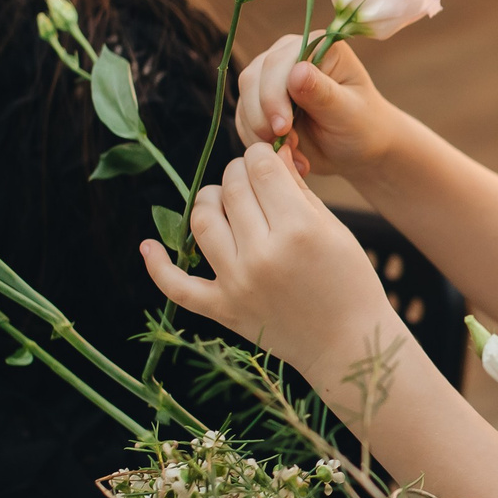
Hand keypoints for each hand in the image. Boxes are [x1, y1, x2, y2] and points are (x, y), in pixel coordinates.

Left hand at [142, 140, 396, 383]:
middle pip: (232, 188)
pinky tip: (148, 245)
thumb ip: (298, 190)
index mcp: (298, 230)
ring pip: (202, 220)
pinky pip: (176, 286)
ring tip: (223, 201)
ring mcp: (237, 283)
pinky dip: (157, 265)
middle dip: (240, 173)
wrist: (346, 344)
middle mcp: (262, 255)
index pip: (261, 168)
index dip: (261, 154)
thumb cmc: (349, 281)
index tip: (266, 160)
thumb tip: (269, 154)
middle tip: (251, 179)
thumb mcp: (335, 229)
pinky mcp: (222, 309)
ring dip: (209, 200)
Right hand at [232, 35, 399, 180]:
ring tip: (292, 152)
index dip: (273, 94)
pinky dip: (259, 141)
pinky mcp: (261, 101)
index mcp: (317, 47)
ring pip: (245, 100)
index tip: (283, 128)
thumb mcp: (347, 113)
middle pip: (253, 78)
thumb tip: (296, 71)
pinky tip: (287, 154)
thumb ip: (322, 93)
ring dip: (260, 132)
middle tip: (285, 145)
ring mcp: (271, 77)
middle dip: (263, 116)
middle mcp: (290, 55)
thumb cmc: (362, 127)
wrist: (357, 150)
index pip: (278, 61)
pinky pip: (244, 120)